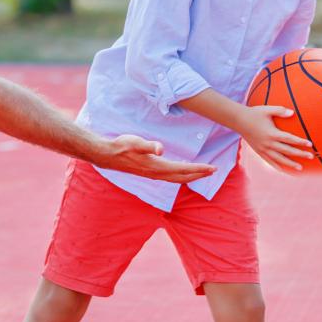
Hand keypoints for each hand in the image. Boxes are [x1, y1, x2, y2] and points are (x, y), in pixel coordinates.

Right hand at [94, 135, 218, 183]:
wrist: (108, 155)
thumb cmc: (121, 146)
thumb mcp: (135, 142)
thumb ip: (148, 145)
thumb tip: (161, 149)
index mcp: (156, 166)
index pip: (182, 169)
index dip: (198, 169)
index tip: (212, 168)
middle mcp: (156, 173)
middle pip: (183, 177)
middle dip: (199, 174)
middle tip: (213, 171)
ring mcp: (153, 175)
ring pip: (177, 179)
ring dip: (191, 176)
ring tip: (203, 172)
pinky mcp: (150, 173)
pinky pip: (171, 177)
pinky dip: (181, 175)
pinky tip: (182, 170)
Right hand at [236, 104, 313, 171]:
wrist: (237, 120)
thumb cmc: (254, 113)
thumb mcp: (267, 110)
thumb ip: (280, 110)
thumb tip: (293, 113)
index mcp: (271, 133)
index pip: (289, 139)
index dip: (300, 142)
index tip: (310, 144)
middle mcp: (268, 143)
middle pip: (286, 151)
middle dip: (300, 154)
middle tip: (311, 157)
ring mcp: (262, 148)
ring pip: (278, 158)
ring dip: (290, 163)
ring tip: (300, 168)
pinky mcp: (258, 150)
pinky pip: (268, 160)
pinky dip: (275, 165)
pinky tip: (282, 170)